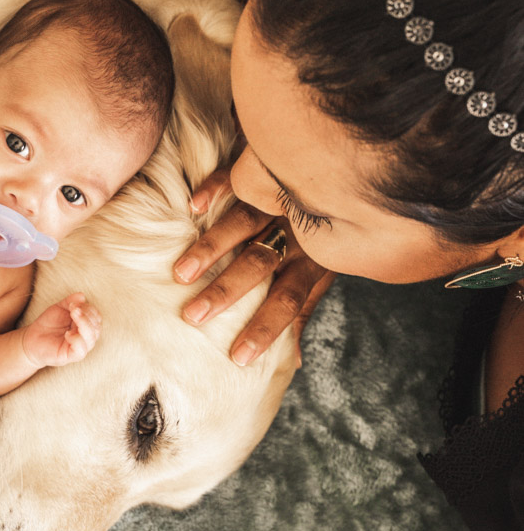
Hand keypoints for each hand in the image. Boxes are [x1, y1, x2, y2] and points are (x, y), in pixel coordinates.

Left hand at [21, 293, 101, 367]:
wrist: (32, 339)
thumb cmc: (48, 324)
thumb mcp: (59, 308)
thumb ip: (70, 301)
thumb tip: (82, 296)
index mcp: (85, 326)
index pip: (96, 317)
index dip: (89, 308)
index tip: (74, 303)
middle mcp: (85, 337)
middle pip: (96, 327)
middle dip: (87, 315)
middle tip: (73, 308)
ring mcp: (80, 347)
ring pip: (91, 338)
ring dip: (84, 323)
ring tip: (72, 314)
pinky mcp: (72, 356)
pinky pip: (81, 350)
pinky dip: (76, 339)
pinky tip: (67, 334)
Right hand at [173, 168, 333, 365]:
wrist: (349, 174)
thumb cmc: (329, 233)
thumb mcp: (324, 273)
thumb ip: (304, 311)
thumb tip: (295, 361)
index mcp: (311, 261)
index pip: (288, 299)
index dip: (265, 328)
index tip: (238, 357)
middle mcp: (295, 232)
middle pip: (259, 264)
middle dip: (226, 291)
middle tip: (193, 316)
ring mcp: (278, 199)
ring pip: (244, 223)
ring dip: (212, 248)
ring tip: (182, 272)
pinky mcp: (262, 170)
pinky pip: (237, 177)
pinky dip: (215, 189)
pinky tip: (193, 206)